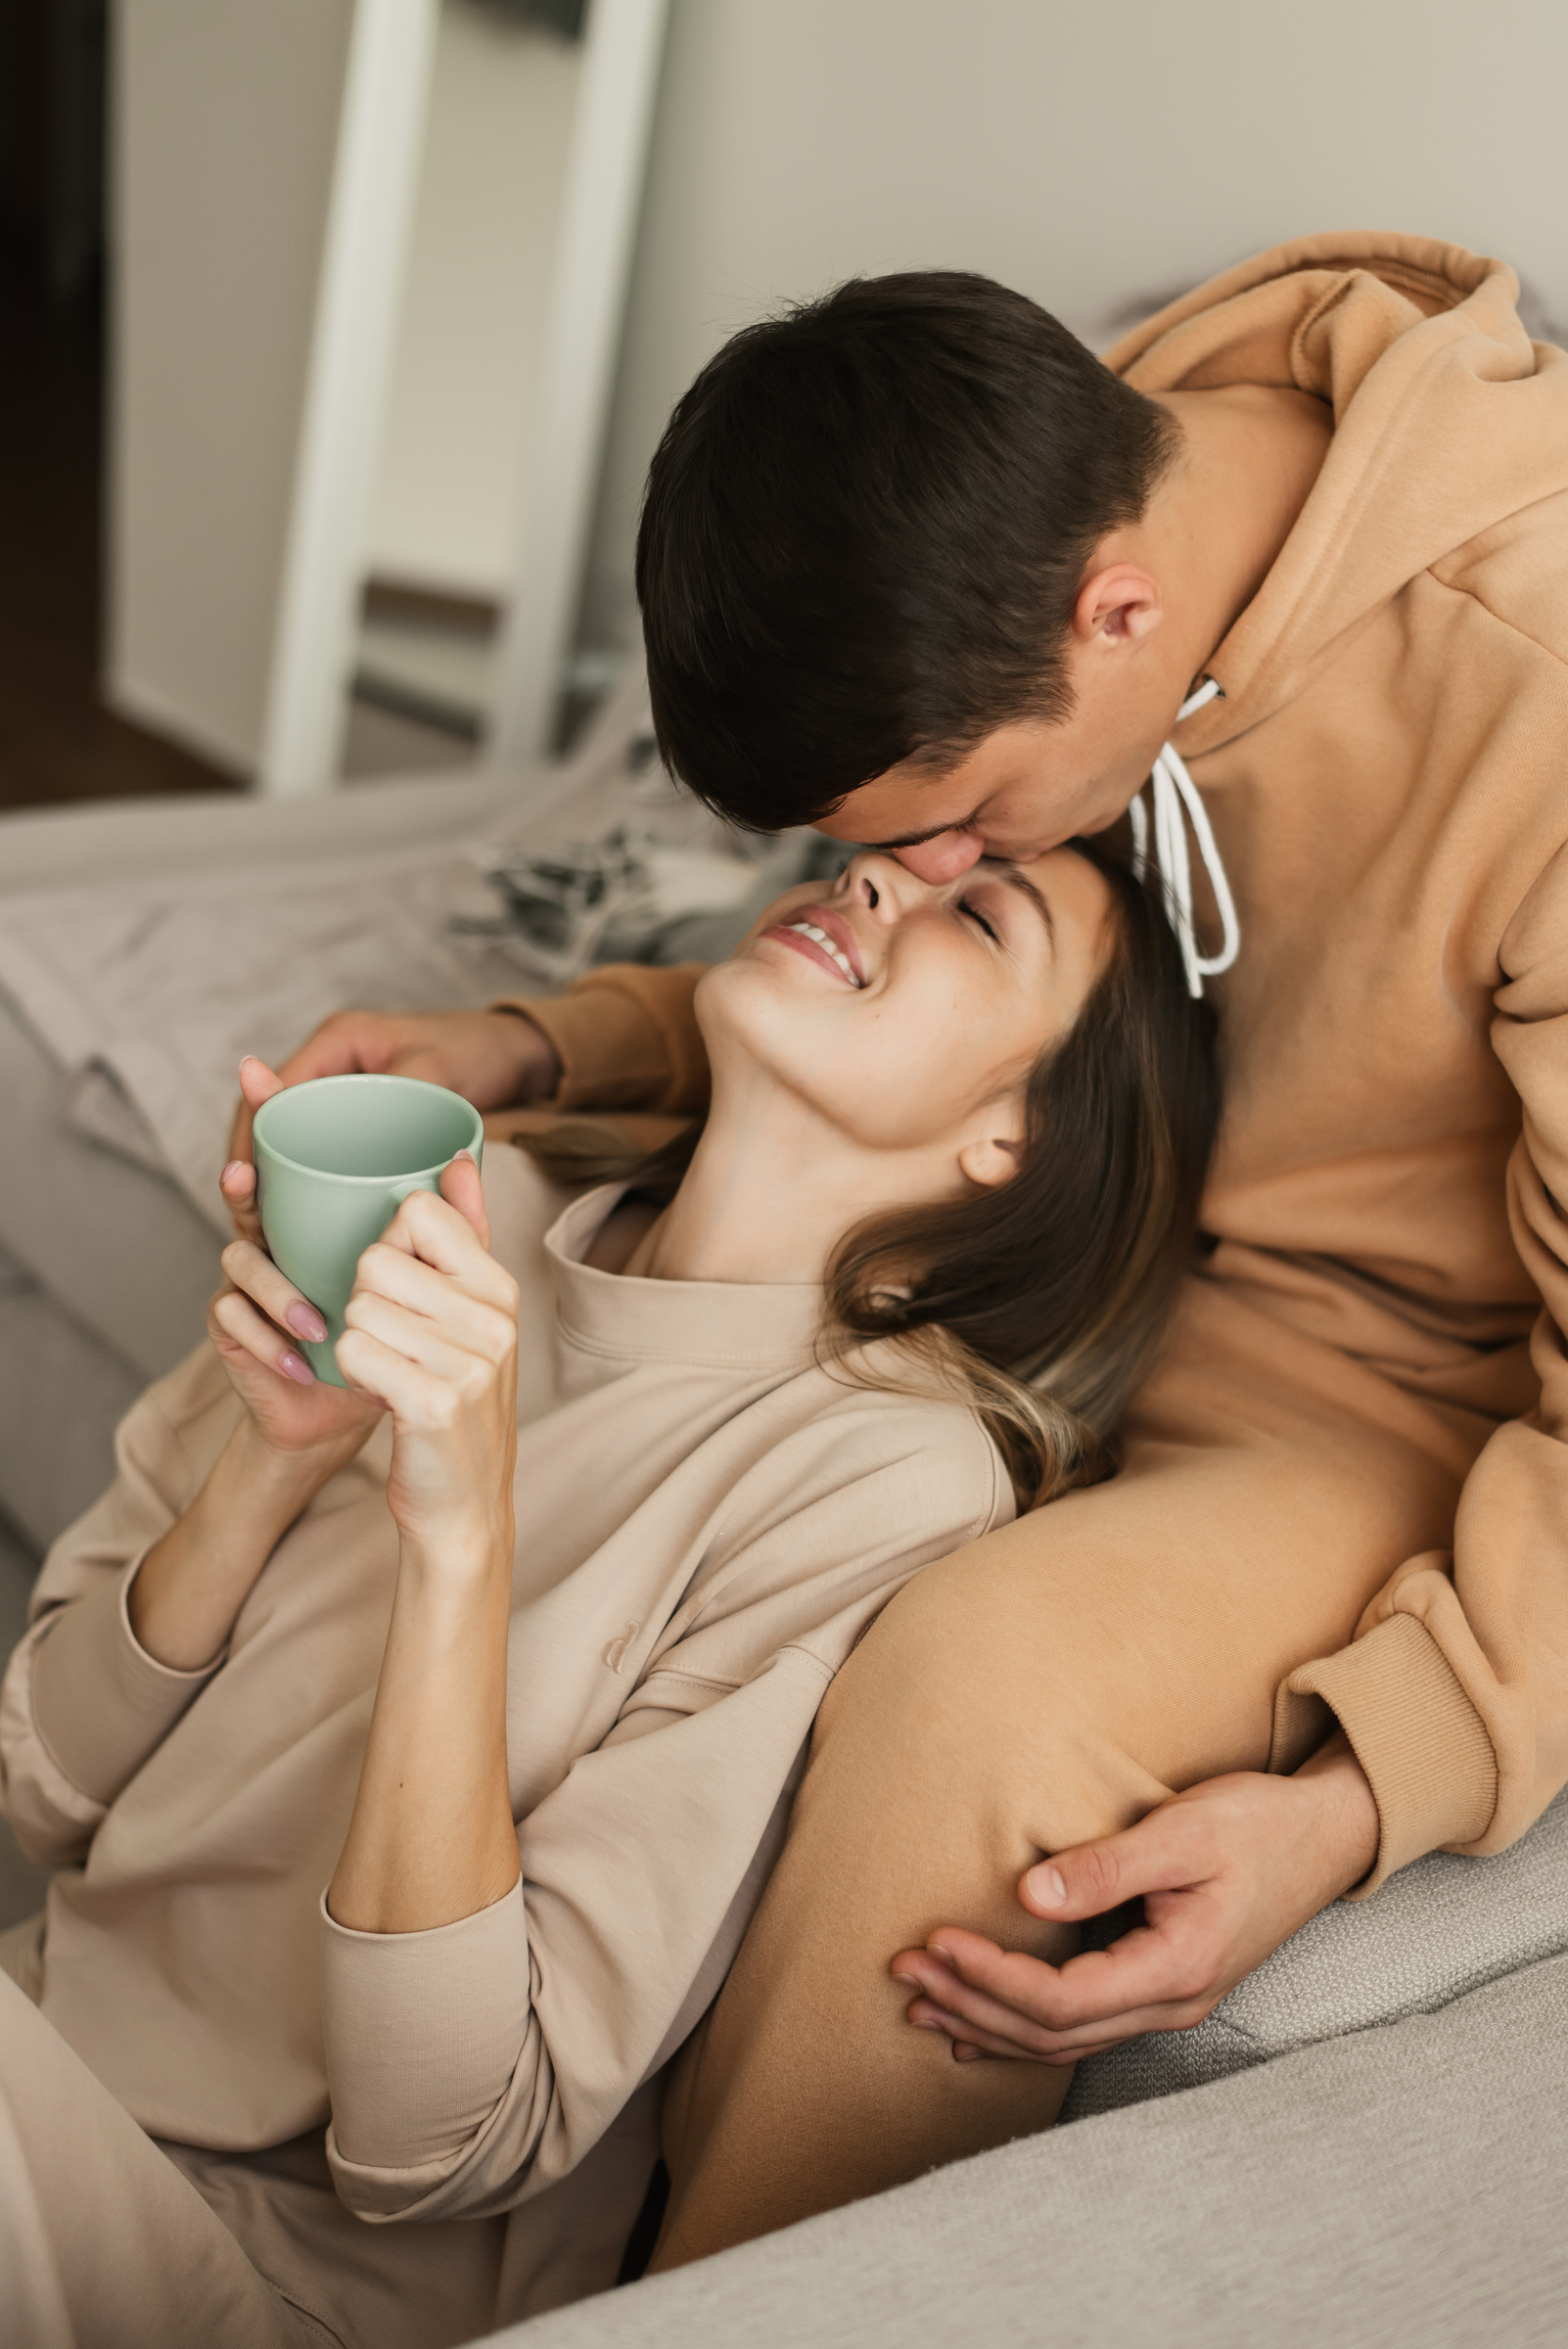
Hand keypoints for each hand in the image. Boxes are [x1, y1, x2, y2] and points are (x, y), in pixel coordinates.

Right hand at [220, 1009, 561, 1240]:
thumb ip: (404, 1094)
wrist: (518, 1054)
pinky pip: (318, 1156)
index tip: (242, 1187)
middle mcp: (330, 1067)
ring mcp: (343, 1097)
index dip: (246, 1141)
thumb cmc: (480, 1051)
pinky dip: (301, 1188)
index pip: (271, 1094)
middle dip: (249, 1174)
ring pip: (287, 1146)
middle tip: (248, 1223)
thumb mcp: (441, 1071)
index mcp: (337, 1042)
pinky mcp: (359, 1124)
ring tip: (264, 1235)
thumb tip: (358, 1137)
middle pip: (268, 1124)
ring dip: (269, 1188)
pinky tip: (297, 1228)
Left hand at [335, 1153, 518, 1563]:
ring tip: (391, 1374)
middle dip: (363, 1302)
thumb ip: (464, 1234)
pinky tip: (383, 1397)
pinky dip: (352, 1376)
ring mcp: (468, 1361)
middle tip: (394, 1346)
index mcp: (498, 1287)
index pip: (418, 1212)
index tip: (402, 1292)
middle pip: (374, 1260)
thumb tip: (459, 1160)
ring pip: (356, 1307)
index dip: (389, 1246)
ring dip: (355, 1344)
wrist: (463, 1506)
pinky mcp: (433, 1402)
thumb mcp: (472, 1317)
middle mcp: (492, 1318)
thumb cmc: (457, 1405)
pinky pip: (351, 1351)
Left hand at [891, 1738, 1379, 2063]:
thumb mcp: (1185, 1832)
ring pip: (1062, 2041)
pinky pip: (1080, 2029)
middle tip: (901, 1972)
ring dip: (987, 2022)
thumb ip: (1107, 1867)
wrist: (1325, 1836)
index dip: (991, 1977)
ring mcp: (1168, 2003)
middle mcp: (1171, 2002)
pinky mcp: (1161, 1988)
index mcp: (1177, 1968)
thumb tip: (1028, 1896)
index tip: (934, 1940)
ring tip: (918, 2003)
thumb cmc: (1258, 1824)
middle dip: (970, 2003)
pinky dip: (1021, 2028)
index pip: (1062, 2000)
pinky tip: (977, 2025)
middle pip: (1051, 2033)